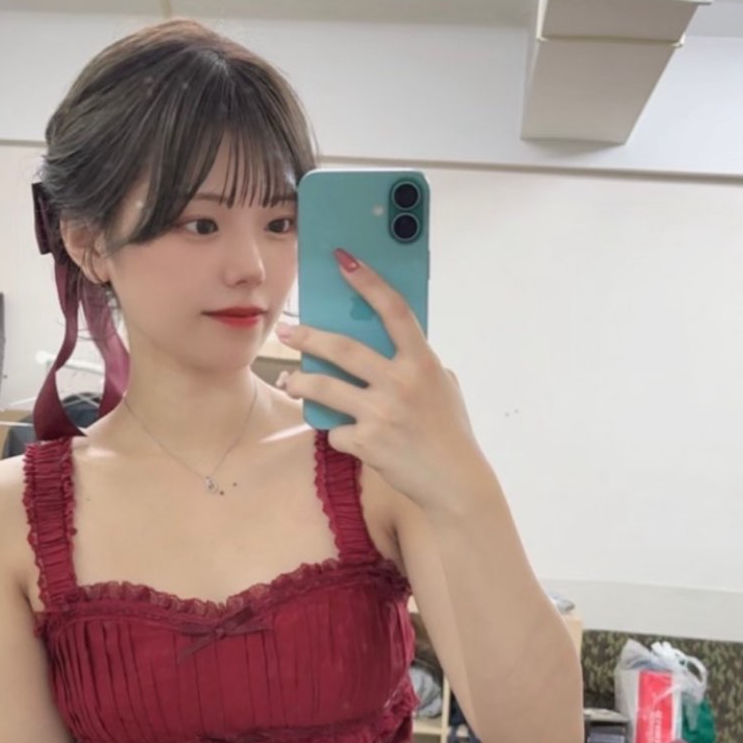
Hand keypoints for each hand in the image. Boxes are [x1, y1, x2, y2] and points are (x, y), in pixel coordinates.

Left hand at [276, 250, 492, 513]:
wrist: (454, 482)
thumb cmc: (450, 433)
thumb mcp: (444, 387)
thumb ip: (418, 364)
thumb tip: (386, 345)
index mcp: (423, 362)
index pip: (394, 310)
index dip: (368, 282)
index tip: (344, 261)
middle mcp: (401, 383)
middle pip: (342, 348)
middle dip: (308, 337)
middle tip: (287, 331)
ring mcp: (382, 414)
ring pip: (324, 388)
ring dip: (299, 382)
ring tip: (289, 381)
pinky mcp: (367, 443)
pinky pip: (336, 430)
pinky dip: (336, 432)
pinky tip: (343, 435)